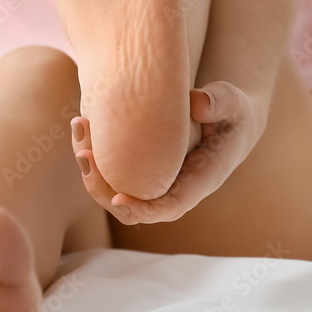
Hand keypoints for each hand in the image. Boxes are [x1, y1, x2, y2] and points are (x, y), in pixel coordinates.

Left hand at [71, 81, 267, 224]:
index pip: (171, 206)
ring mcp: (158, 180)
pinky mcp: (143, 167)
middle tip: (84, 156)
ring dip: (92, 171)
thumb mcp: (232, 102)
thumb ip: (219, 102)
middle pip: (135, 207)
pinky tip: (83, 126)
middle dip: (103, 189)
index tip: (118, 199)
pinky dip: (95, 156)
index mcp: (201, 179)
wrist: (227, 117)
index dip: (144, 209)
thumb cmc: (232, 111)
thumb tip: (198, 103)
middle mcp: (176, 186)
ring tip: (79, 134)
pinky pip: (115, 174)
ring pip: (118, 191)